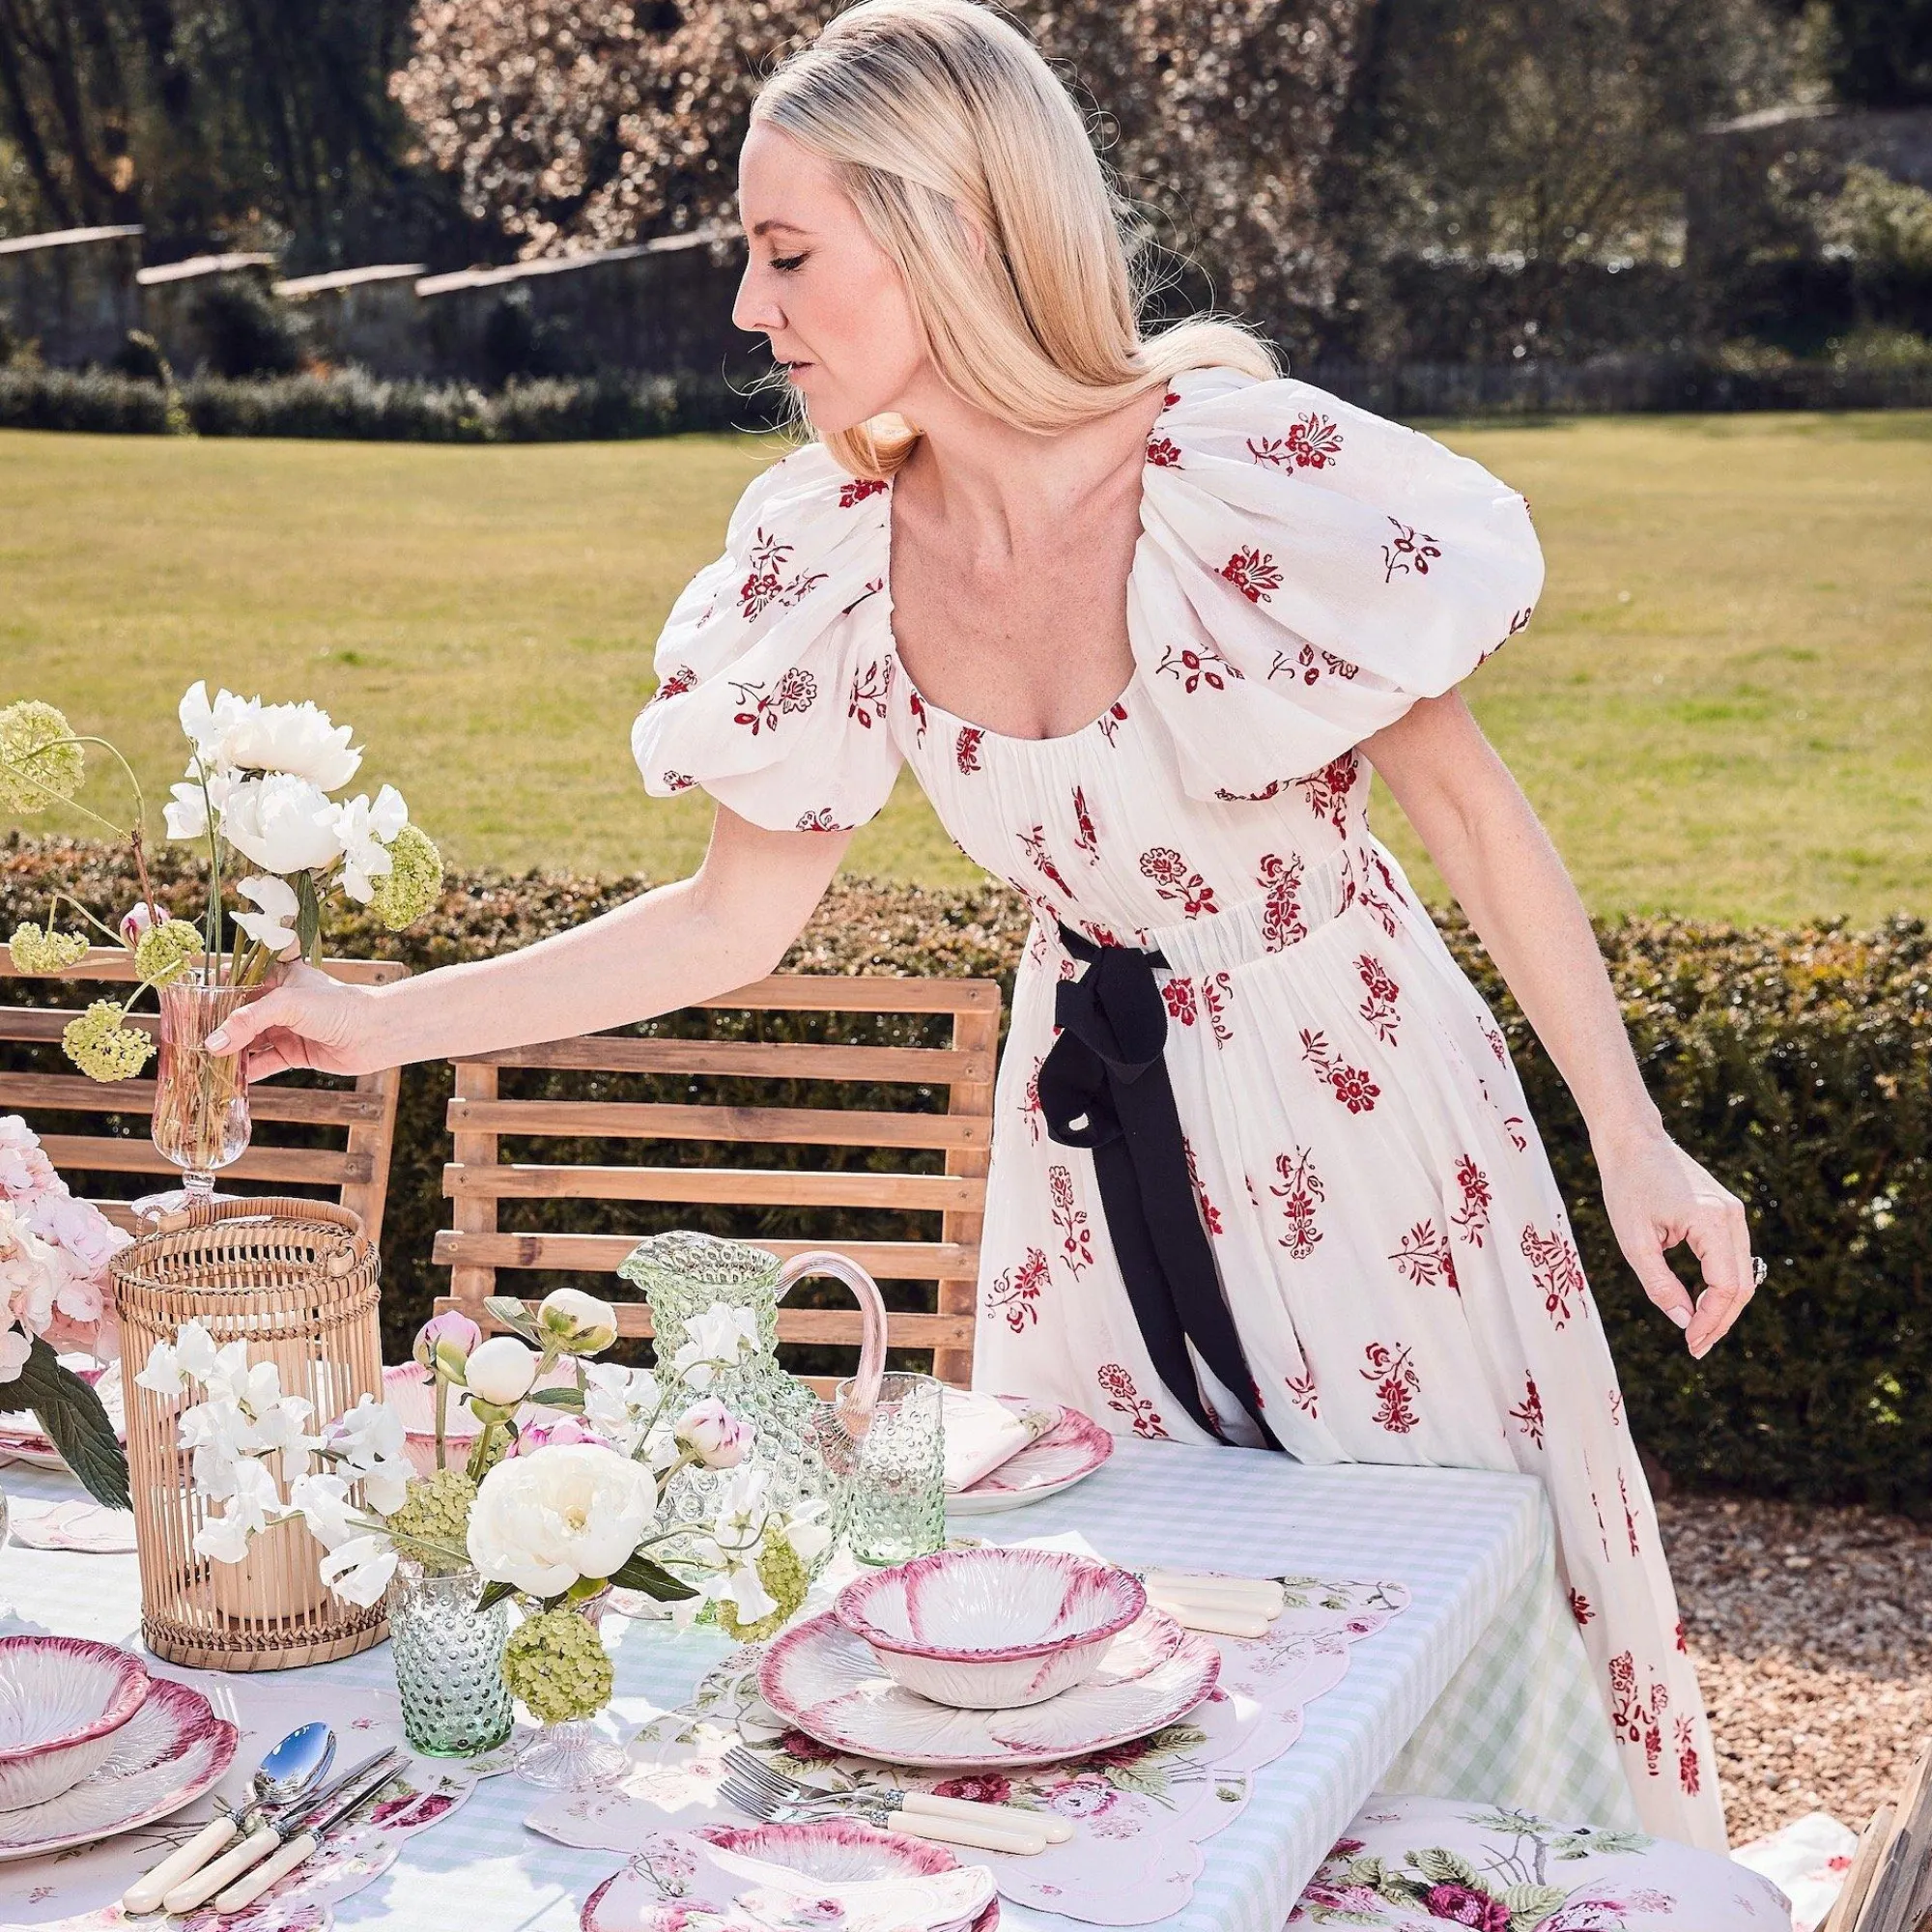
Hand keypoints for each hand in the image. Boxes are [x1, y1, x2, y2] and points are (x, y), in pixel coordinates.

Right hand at [202, 960, 394, 1081]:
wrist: (377, 1033)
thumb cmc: (338, 1006)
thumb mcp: (288, 1004)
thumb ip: (248, 1021)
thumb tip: (213, 1044)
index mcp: (278, 976)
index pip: (235, 980)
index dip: (211, 994)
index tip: (185, 1008)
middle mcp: (280, 1001)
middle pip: (238, 1015)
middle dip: (216, 1029)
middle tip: (187, 1043)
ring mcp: (286, 1027)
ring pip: (248, 1041)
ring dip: (228, 1054)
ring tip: (201, 1065)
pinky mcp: (294, 1052)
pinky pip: (263, 1062)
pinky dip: (246, 1072)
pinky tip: (226, 1081)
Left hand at [1594, 1127, 1754, 1358]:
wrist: (1633, 1141)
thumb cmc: (1627, 1185)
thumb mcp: (1634, 1240)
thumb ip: (1658, 1283)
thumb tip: (1682, 1321)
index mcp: (1713, 1221)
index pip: (1727, 1286)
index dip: (1711, 1320)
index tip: (1691, 1343)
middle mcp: (1733, 1217)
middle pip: (1742, 1285)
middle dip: (1720, 1320)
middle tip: (1696, 1347)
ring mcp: (1734, 1213)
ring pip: (1741, 1273)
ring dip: (1722, 1305)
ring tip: (1697, 1332)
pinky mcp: (1726, 1212)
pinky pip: (1732, 1258)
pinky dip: (1720, 1285)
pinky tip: (1700, 1304)